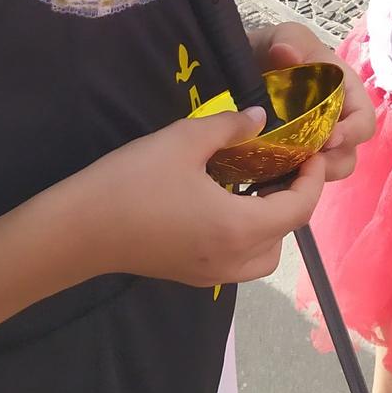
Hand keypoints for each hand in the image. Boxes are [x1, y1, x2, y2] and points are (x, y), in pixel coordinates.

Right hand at [73, 108, 322, 286]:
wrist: (79, 230)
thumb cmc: (133, 181)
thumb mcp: (183, 140)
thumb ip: (229, 127)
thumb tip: (260, 117)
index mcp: (239, 227)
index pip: (299, 209)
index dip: (312, 179)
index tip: (309, 151)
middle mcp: (234, 258)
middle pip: (286, 235)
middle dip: (294, 200)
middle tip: (283, 163)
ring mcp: (212, 273)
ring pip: (264, 255)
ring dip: (271, 223)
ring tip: (255, 185)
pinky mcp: (192, 275)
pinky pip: (239, 260)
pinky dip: (246, 235)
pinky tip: (224, 202)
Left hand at [252, 22, 375, 182]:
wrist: (250, 63)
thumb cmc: (279, 47)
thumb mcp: (286, 36)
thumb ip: (289, 40)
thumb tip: (287, 53)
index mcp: (346, 94)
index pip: (365, 121)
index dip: (352, 133)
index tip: (327, 139)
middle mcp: (338, 122)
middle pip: (349, 154)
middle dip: (331, 164)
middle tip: (304, 164)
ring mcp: (316, 142)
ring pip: (327, 171)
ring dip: (311, 177)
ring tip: (284, 173)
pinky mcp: (295, 157)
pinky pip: (300, 177)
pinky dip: (288, 182)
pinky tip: (268, 181)